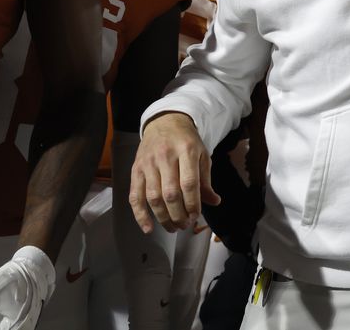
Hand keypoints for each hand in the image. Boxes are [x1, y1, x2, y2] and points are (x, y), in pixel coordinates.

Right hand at [130, 111, 221, 232]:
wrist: (164, 122)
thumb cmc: (186, 141)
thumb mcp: (201, 155)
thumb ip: (205, 180)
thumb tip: (214, 202)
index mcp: (186, 150)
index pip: (189, 183)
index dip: (192, 204)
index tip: (195, 216)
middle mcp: (165, 156)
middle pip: (170, 193)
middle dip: (178, 214)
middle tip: (185, 225)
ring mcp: (148, 163)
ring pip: (153, 197)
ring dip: (163, 217)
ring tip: (173, 227)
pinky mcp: (136, 169)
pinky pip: (135, 196)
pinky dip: (140, 215)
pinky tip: (148, 228)